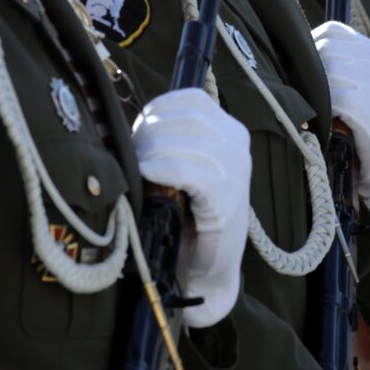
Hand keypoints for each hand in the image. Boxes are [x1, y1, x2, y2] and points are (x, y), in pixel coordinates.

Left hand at [133, 89, 250, 328]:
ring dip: (152, 151)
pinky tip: (148, 176)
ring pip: (187, 141)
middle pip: (186, 117)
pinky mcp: (227, 201)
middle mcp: (239, 147)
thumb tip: (131, 124)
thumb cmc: (188, 217)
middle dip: (150, 131)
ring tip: (139, 170)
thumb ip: (170, 141)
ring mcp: (237, 174)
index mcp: (231, 132)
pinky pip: (190, 171)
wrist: (206, 270)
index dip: (158, 108)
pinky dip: (163, 169)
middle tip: (132, 155)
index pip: (191, 99)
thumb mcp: (185, 167)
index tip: (138, 130)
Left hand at [313, 21, 369, 211]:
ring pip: (330, 72)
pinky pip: (337, 99)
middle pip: (327, 50)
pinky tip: (323, 122)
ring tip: (313, 108)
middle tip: (302, 95)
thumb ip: (339, 66)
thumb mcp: (362, 86)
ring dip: (314, 91)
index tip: (302, 73)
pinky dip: (323, 110)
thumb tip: (292, 50)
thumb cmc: (368, 125)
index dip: (310, 49)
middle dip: (308, 71)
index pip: (332, 32)